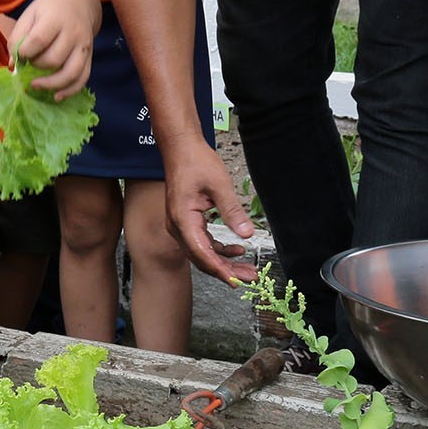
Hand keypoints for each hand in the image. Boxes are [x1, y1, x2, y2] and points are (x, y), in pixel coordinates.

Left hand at [7, 0, 98, 98]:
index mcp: (55, 19)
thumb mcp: (29, 15)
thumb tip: (13, 64)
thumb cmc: (48, 10)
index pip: (39, 40)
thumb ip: (17, 38)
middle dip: (36, 66)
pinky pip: (83, 78)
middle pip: (54, 59)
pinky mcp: (89, 57)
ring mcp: (84, 46)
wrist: (77, 1)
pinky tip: (56, 96)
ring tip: (35, 85)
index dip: (25, 52)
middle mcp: (73, 33)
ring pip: (71, 73)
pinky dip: (70, 91)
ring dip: (51, 84)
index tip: (20, 54)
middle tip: (29, 62)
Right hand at [163, 136, 256, 286]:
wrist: (180, 148)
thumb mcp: (219, 185)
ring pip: (202, 252)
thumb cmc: (195, 161)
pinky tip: (236, 250)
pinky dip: (218, 249)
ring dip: (224, 262)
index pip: (202, 253)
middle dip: (226, 270)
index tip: (236, 281)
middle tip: (249, 278)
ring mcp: (180, 225)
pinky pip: (202, 242)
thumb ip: (233, 211)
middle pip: (202, 258)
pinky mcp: (186, 221)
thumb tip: (247, 234)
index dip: (220, 269)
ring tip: (246, 269)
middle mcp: (178, 227)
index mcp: (183, 220)